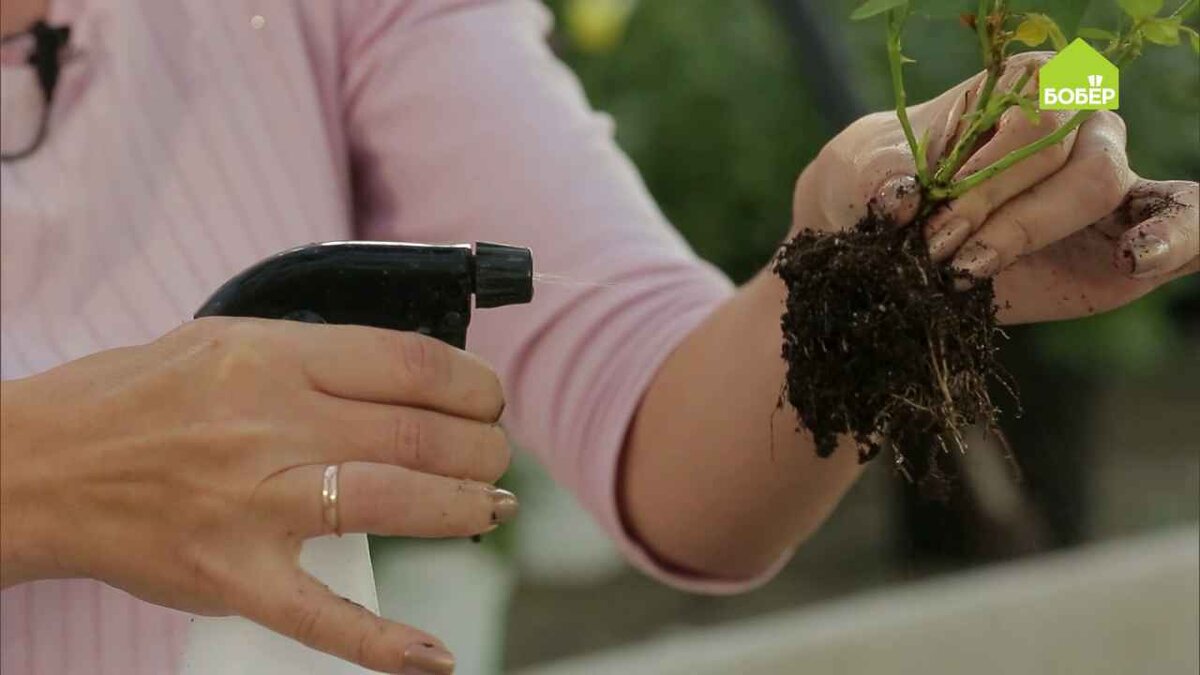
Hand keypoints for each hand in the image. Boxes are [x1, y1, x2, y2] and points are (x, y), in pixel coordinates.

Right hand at [0, 318, 515, 673]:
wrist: (39, 466)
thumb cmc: (133, 398)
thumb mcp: (224, 342)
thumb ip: (312, 357)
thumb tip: (406, 375)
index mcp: (272, 358)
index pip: (409, 363)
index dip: (472, 383)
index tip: (490, 398)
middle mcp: (269, 424)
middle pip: (416, 433)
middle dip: (481, 446)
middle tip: (499, 456)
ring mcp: (252, 502)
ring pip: (391, 501)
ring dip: (463, 506)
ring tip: (495, 506)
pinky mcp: (231, 573)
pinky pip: (318, 614)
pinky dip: (382, 642)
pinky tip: (434, 656)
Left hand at [790, 52, 1197, 323]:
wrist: (883, 238)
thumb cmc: (880, 185)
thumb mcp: (863, 174)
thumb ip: (882, 180)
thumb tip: (902, 199)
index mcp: (1029, 84)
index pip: (1033, 117)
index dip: (985, 173)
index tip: (930, 220)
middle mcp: (1078, 121)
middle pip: (1065, 157)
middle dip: (997, 212)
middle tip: (935, 251)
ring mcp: (1109, 177)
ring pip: (1100, 189)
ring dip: (1029, 233)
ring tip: (968, 270)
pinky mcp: (1128, 235)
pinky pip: (1187, 223)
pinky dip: (1177, 238)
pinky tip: (1134, 260)